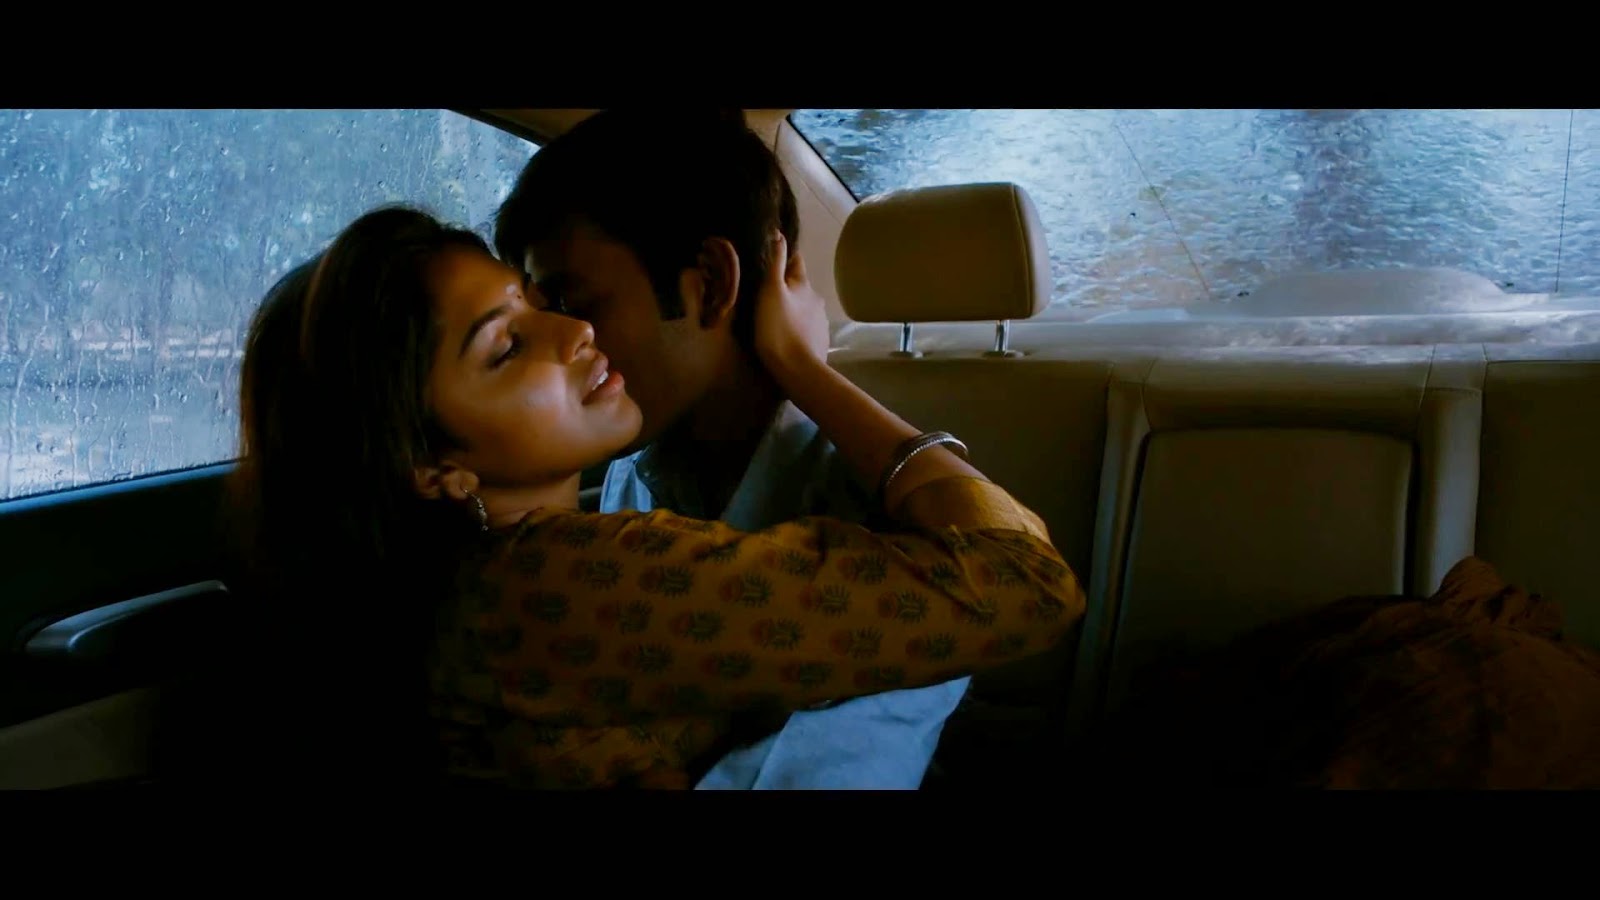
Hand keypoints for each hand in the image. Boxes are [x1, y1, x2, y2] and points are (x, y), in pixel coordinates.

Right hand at [753, 233, 829, 378]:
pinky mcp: (819, 340)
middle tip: (765, 291)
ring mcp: (820, 321)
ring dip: (791, 307)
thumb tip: (780, 234)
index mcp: (804, 285)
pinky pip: (805, 326)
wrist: (798, 370)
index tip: (770, 256)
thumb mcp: (771, 291)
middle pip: (799, 286)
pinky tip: (785, 334)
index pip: (796, 261)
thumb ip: (776, 262)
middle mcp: (817, 300)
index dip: (784, 257)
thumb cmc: (778, 328)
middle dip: (786, 285)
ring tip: (773, 315)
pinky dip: (796, 325)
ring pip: (803, 307)